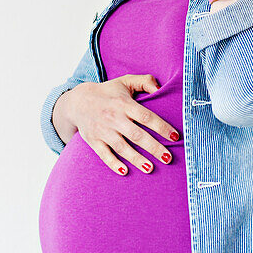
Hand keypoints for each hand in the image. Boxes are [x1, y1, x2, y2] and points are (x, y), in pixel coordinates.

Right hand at [62, 75, 180, 175]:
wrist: (77, 101)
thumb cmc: (108, 92)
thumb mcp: (125, 81)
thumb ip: (145, 81)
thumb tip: (161, 89)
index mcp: (124, 104)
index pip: (146, 117)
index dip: (161, 127)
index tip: (175, 137)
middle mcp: (114, 118)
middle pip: (137, 135)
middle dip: (153, 148)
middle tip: (168, 158)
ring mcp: (103, 131)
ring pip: (122, 147)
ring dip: (137, 159)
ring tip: (150, 168)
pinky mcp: (93, 141)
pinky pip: (104, 155)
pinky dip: (113, 164)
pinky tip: (125, 171)